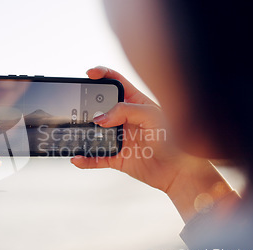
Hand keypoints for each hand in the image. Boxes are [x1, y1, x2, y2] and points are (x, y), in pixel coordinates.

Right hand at [71, 66, 235, 221]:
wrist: (179, 171)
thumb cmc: (174, 139)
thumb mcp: (152, 116)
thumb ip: (125, 111)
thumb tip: (100, 118)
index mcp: (135, 102)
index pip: (116, 82)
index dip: (102, 74)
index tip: (89, 74)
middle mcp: (125, 118)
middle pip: (100, 107)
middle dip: (87, 105)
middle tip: (79, 107)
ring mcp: (119, 137)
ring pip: (94, 132)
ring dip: (82, 133)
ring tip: (73, 132)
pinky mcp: (116, 157)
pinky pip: (96, 157)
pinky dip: (85, 159)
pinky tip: (77, 158)